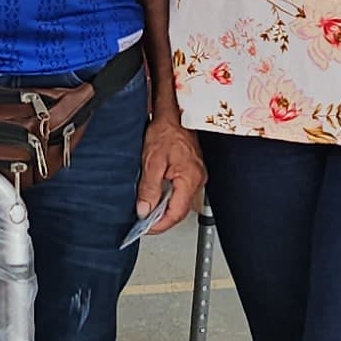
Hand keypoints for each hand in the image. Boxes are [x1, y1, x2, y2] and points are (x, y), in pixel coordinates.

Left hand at [136, 114, 204, 236]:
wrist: (174, 112)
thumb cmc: (166, 130)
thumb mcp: (152, 161)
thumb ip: (149, 188)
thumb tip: (144, 210)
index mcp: (190, 179)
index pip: (176, 213)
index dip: (160, 225)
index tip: (145, 228)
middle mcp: (197, 179)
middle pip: (180, 210)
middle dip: (161, 219)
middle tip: (143, 223)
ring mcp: (196, 175)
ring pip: (180, 201)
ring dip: (163, 209)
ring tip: (146, 211)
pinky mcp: (192, 171)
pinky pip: (180, 191)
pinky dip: (167, 197)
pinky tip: (155, 197)